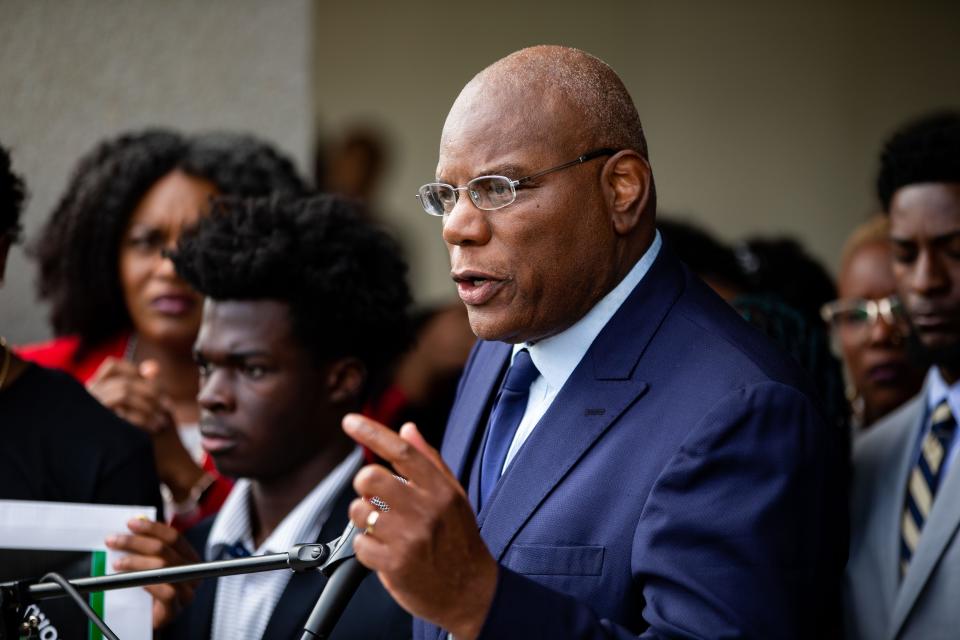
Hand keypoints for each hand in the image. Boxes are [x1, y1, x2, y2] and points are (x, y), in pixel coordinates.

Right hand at [87, 358, 174, 433]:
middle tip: (168, 407)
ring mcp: (90, 409)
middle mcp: (88, 396)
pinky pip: (124, 414)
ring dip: (149, 405)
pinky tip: (154, 429)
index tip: (158, 388)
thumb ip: (146, 381)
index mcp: (95, 387)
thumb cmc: (133, 429)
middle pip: (124, 381)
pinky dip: (144, 419)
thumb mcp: (141, 402)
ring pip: (124, 393)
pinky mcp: (98, 425)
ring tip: (162, 421)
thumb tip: (154, 367)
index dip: (136, 371)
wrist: (123, 463)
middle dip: (151, 392)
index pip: (112, 366)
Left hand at [105, 518, 199, 628]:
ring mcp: (185, 592)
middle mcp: (192, 573)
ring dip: (135, 562)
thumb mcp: (149, 565)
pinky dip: (147, 583)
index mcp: (189, 558)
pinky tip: (131, 580)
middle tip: (114, 541)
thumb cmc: (147, 592)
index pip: (174, 537)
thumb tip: (131, 529)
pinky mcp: (174, 609)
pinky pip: (165, 591)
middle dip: (135, 542)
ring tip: (117, 562)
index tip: (131, 524)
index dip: (151, 528)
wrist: (145, 623)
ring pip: (162, 568)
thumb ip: (145, 548)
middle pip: (165, 550)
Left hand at [343, 414, 497, 639]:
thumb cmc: (460, 540)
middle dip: (363, 484)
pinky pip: (359, 544)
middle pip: (371, 478)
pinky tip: (385, 550)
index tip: (350, 421)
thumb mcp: (453, 495)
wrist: (472, 592)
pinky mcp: (395, 564)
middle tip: (373, 495)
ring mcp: (410, 538)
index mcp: (441, 489)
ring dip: (363, 518)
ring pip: (359, 511)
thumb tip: (407, 428)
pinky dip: (366, 547)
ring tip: (382, 527)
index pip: (401, 451)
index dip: (371, 432)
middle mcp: (426, 510)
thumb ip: (429, 460)